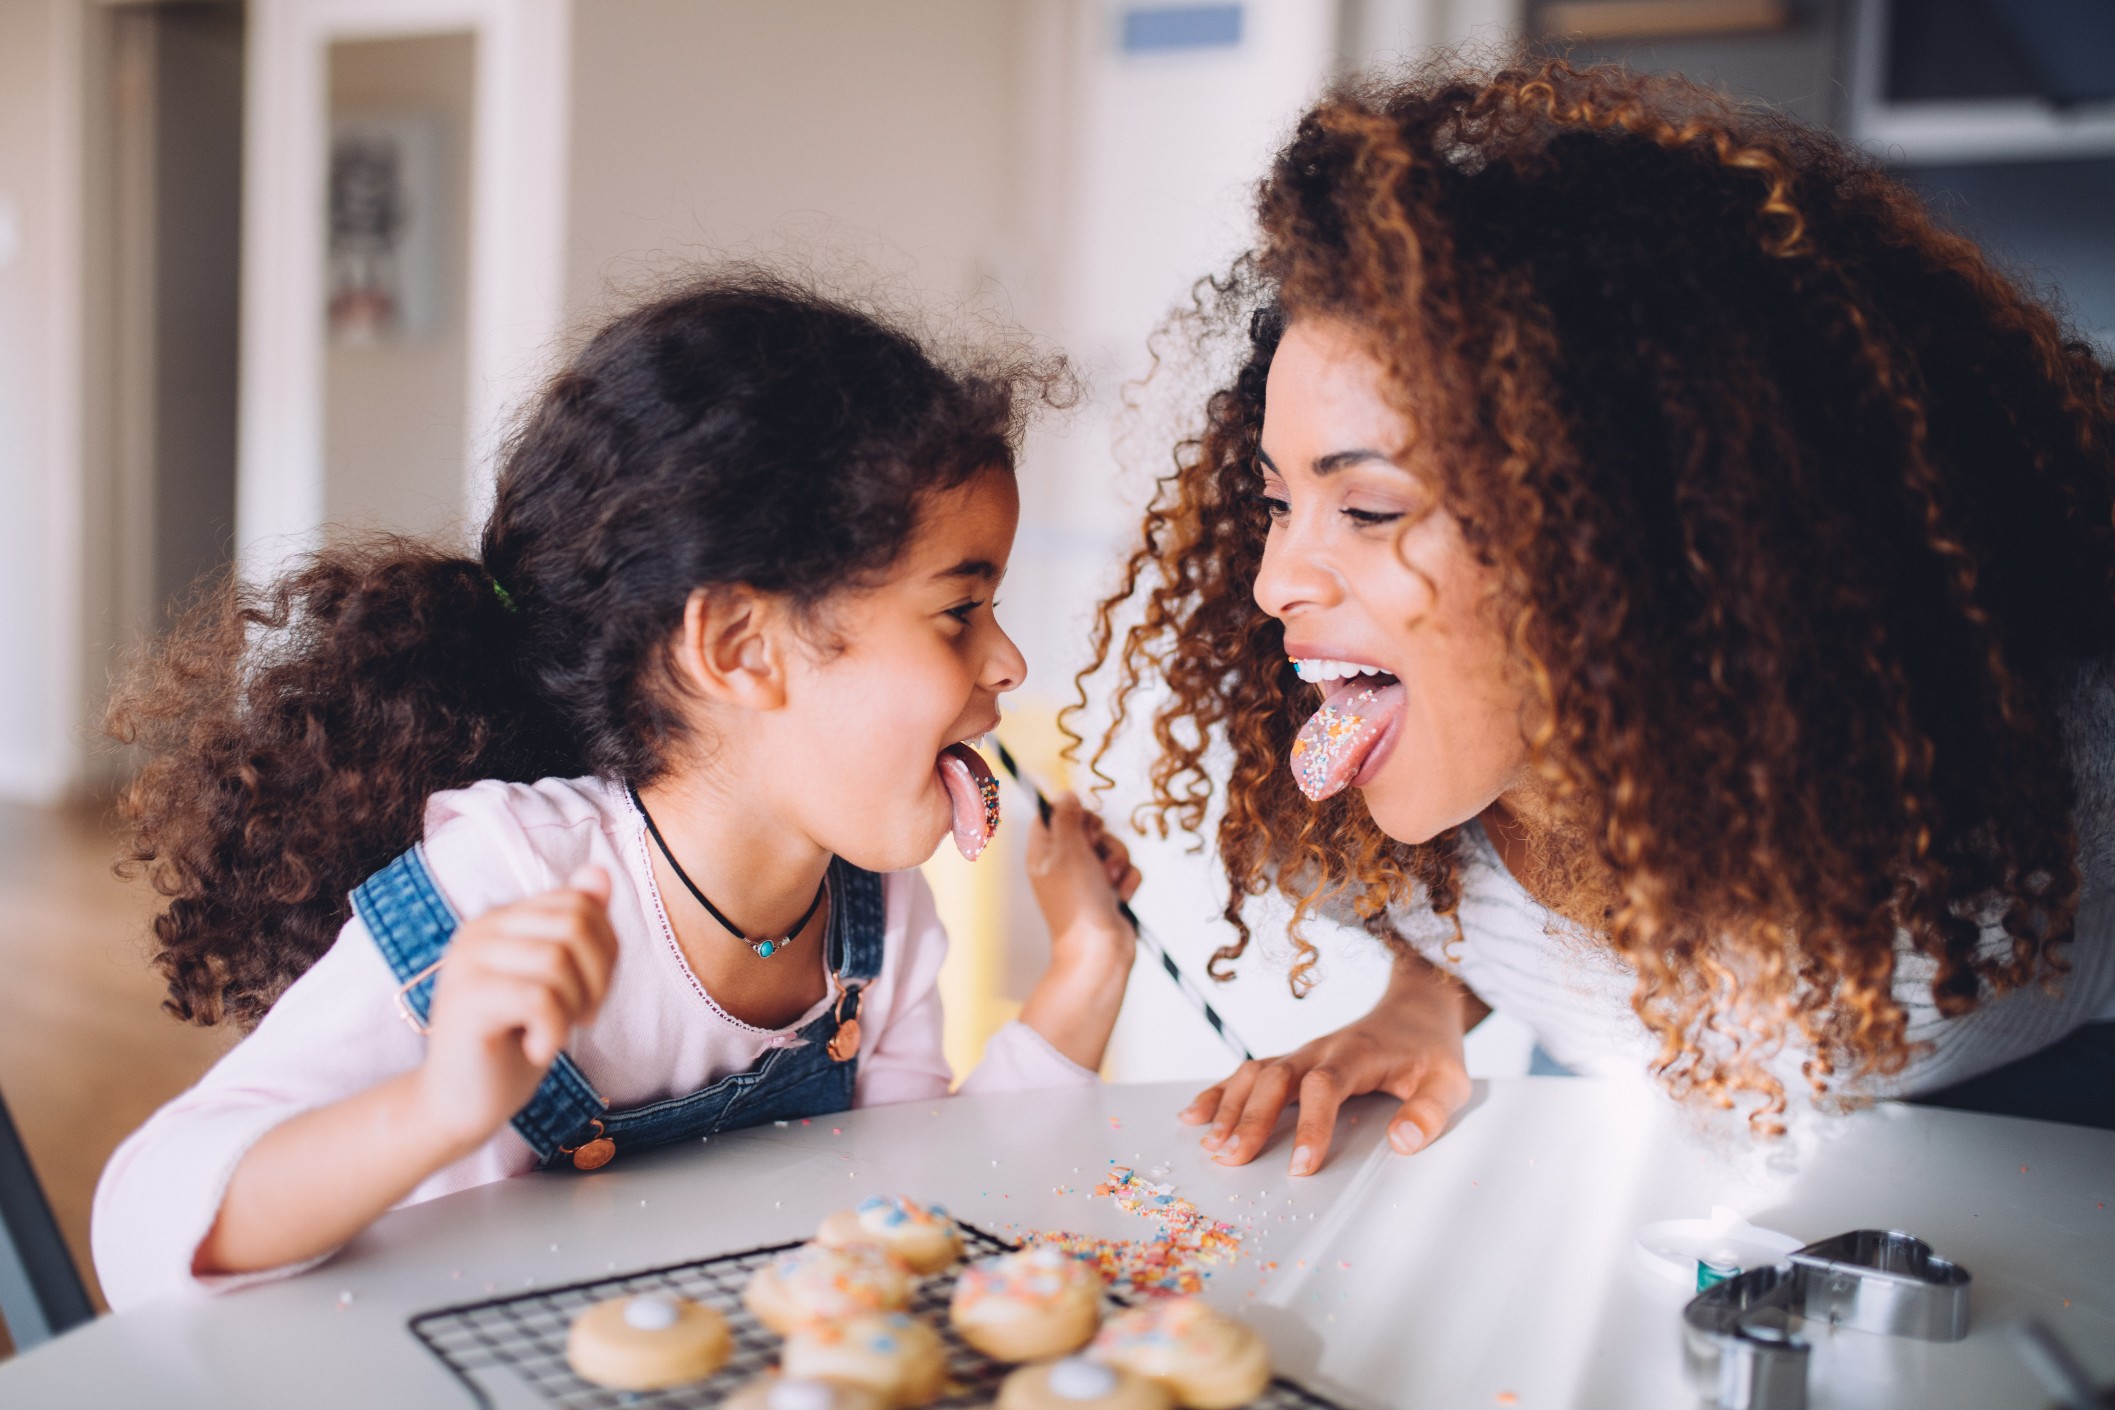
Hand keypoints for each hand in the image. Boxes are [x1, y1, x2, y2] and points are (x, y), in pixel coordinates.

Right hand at [413, 867, 618, 1152]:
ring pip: (558, 961)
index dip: (606, 949)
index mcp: (503, 919)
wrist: (462, 1102)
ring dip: (574, 1007)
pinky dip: (554, 1031)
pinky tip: (539, 1050)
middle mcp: (480, 930)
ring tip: (554, 1033)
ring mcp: (467, 962)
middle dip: (598, 977)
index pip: (580, 902)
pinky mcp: (466, 1000)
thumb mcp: (558, 982)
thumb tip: (599, 873)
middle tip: (582, 1017)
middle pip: (575, 923)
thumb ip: (576, 929)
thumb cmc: (514, 1041)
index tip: (593, 994)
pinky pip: (538, 998)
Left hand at [1017, 794, 1139, 1070]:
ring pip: (1111, 849)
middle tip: (1095, 853)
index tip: (1082, 823)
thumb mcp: (1069, 850)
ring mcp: (1086, 880)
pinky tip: (1120, 895)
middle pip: (1088, 829)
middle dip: (1102, 838)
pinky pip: (1125, 871)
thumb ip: (1067, 818)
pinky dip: (1126, 880)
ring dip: (1117, 860)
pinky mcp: (1108, 893)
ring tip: (1110, 880)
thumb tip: (1065, 795)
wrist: (1098, 949)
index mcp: (1043, 853)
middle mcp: (1063, 864)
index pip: (1052, 817)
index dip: (1071, 814)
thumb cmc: (1077, 903)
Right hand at [1179, 952, 1476, 1175]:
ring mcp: (1301, 1053)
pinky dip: (1218, 1093)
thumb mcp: (1450, 1082)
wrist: (1415, 1008)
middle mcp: (1320, 1049)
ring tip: (1211, 1146)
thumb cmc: (1431, 1051)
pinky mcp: (1291, 1061)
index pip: (1326, 1085)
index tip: (1302, 1167)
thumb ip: (1430, 1112)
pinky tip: (1194, 1116)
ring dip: (1230, 1108)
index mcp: (1357, 1053)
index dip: (1311, 1124)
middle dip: (1252, 1119)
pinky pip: (1247, 1072)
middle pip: (1276, 1078)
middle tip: (1233, 1160)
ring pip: (1254, 1073)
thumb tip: (1402, 1144)